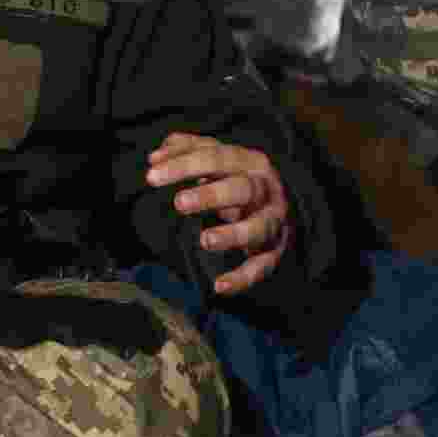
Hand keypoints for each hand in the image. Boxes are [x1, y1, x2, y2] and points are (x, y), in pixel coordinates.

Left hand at [146, 132, 292, 295]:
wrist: (286, 202)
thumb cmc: (239, 177)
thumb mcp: (219, 158)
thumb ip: (188, 150)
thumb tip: (155, 156)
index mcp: (248, 163)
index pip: (217, 158)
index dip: (184, 165)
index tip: (151, 176)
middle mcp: (265, 190)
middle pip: (243, 190)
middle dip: (212, 195)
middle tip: (179, 202)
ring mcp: (272, 222)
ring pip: (259, 228)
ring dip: (233, 235)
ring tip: (205, 241)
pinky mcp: (274, 251)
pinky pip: (261, 266)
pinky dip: (243, 278)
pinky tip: (219, 286)